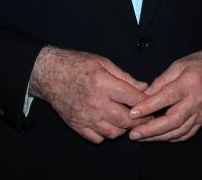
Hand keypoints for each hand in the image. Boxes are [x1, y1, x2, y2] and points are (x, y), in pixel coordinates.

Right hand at [28, 46, 149, 143]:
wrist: (48, 74)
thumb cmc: (77, 64)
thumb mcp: (103, 63)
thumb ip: (125, 76)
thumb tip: (144, 87)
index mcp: (103, 83)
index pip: (133, 98)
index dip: (147, 101)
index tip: (152, 101)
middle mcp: (95, 103)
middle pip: (126, 120)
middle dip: (139, 119)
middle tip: (145, 115)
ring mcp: (85, 117)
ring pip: (113, 133)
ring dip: (123, 128)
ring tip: (126, 119)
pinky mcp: (77, 125)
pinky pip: (97, 138)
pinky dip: (106, 134)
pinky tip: (109, 124)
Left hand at [127, 47, 201, 141]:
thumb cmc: (200, 64)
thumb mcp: (179, 65)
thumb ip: (161, 81)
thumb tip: (144, 95)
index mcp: (188, 83)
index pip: (166, 98)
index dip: (148, 107)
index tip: (132, 113)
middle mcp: (196, 101)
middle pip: (173, 120)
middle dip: (151, 130)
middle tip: (133, 134)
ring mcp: (201, 113)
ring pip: (179, 131)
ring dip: (159, 137)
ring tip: (141, 138)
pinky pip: (187, 134)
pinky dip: (172, 138)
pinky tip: (159, 137)